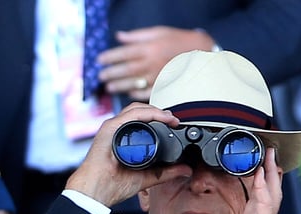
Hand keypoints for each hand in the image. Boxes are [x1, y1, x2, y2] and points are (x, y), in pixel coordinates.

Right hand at [65, 103, 190, 205]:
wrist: (95, 191)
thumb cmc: (111, 185)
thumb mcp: (146, 177)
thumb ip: (165, 173)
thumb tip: (185, 170)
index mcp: (121, 139)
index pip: (141, 120)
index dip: (159, 119)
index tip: (174, 125)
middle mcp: (116, 130)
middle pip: (140, 111)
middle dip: (159, 112)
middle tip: (174, 120)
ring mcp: (112, 128)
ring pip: (136, 109)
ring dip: (156, 111)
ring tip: (170, 119)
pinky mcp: (109, 128)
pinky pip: (131, 114)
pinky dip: (148, 113)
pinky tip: (161, 118)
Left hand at [97, 27, 215, 99]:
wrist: (201, 53)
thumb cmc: (179, 41)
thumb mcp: (159, 32)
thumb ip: (137, 36)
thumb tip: (119, 36)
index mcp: (149, 48)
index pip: (124, 53)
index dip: (110, 57)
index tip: (99, 60)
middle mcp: (151, 63)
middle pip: (125, 70)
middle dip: (111, 73)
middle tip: (101, 76)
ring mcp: (156, 76)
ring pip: (133, 83)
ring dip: (118, 85)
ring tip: (109, 87)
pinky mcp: (162, 86)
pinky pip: (145, 93)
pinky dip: (135, 93)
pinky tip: (127, 93)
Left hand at [180, 148, 288, 213]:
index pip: (251, 197)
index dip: (252, 182)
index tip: (247, 168)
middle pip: (264, 189)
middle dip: (264, 171)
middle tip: (264, 153)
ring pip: (270, 190)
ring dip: (269, 172)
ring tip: (270, 155)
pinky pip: (266, 200)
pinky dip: (265, 185)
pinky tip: (262, 173)